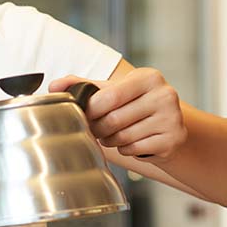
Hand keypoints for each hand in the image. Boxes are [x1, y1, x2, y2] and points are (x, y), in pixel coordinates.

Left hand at [50, 68, 186, 160]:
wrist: (169, 127)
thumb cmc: (135, 105)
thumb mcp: (113, 90)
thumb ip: (83, 85)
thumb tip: (54, 86)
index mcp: (148, 77)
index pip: (108, 96)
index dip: (91, 110)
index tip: (85, 114)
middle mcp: (164, 94)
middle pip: (113, 119)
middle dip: (98, 128)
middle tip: (96, 128)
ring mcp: (172, 118)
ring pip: (123, 137)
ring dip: (110, 140)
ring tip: (113, 134)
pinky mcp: (173, 139)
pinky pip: (134, 149)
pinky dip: (125, 149)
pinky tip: (130, 142)